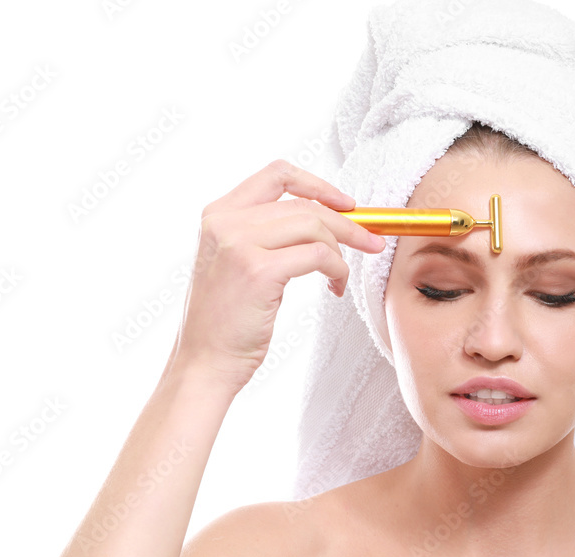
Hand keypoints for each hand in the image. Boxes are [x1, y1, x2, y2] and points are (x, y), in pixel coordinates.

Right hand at [164, 159, 384, 393]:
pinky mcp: (259, 270)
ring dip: (340, 251)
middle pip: (303, 204)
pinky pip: (318, 255)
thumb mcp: (235, 264)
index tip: (346, 203)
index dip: (318, 185)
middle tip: (370, 242)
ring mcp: (239, 244)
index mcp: (217, 215)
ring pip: (314, 226)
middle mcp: (225, 222)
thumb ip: (264, 235)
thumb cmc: (225, 323)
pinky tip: (334, 287)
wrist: (204, 363)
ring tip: (339, 277)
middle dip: (346, 222)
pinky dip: (337, 269)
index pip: (276, 174)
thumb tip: (323, 221)